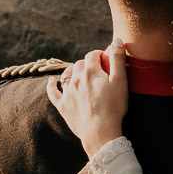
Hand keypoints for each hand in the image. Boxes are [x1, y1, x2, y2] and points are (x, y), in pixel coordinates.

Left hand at [47, 40, 128, 156]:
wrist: (100, 133)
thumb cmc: (114, 107)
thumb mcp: (121, 81)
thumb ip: (118, 59)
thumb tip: (116, 40)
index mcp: (91, 71)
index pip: (92, 55)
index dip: (99, 54)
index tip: (105, 59)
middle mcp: (76, 79)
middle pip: (79, 64)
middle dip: (87, 64)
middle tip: (96, 70)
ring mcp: (68, 93)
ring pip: (67, 75)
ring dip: (73, 72)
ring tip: (79, 74)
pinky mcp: (62, 106)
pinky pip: (53, 92)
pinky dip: (51, 85)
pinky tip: (52, 81)